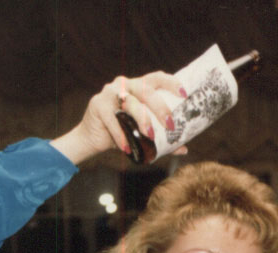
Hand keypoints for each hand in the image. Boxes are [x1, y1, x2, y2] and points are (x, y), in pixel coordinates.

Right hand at [50, 71, 188, 164]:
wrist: (93, 138)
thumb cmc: (123, 131)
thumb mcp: (144, 135)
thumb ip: (163, 140)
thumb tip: (184, 149)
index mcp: (139, 87)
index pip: (156, 78)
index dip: (171, 83)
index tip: (184, 94)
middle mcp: (124, 85)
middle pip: (145, 90)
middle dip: (160, 106)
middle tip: (170, 124)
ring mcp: (110, 93)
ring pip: (130, 102)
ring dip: (142, 120)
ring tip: (150, 136)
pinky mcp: (98, 105)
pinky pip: (113, 120)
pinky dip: (121, 136)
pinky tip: (127, 148)